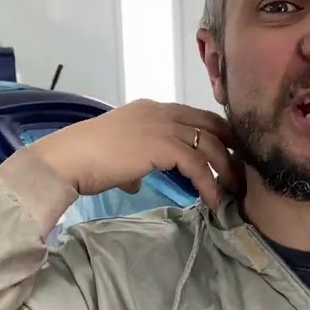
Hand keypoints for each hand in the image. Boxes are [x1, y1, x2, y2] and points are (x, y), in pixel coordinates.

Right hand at [26, 99, 240, 208]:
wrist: (68, 159)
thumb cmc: (85, 160)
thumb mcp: (115, 157)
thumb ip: (132, 164)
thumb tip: (135, 180)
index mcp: (151, 109)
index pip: (195, 116)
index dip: (217, 134)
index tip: (229, 154)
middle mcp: (160, 111)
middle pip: (210, 126)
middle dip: (230, 148)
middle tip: (241, 172)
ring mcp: (161, 125)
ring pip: (209, 144)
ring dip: (225, 169)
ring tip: (232, 191)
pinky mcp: (161, 145)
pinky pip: (197, 164)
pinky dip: (208, 183)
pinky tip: (212, 200)